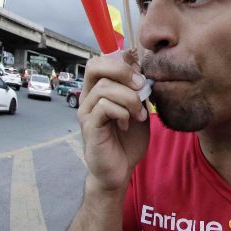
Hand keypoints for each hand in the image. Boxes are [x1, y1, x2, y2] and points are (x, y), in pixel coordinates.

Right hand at [78, 49, 149, 192]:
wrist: (120, 169)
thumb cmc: (128, 139)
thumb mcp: (139, 108)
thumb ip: (139, 90)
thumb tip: (143, 69)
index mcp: (99, 90)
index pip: (101, 60)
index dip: (123, 60)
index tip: (142, 74)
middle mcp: (88, 97)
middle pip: (94, 66)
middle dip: (122, 70)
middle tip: (140, 85)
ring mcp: (86, 112)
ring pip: (104, 87)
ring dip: (130, 98)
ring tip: (140, 114)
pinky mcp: (89, 127)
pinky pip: (104, 107)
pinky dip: (123, 112)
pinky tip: (128, 124)